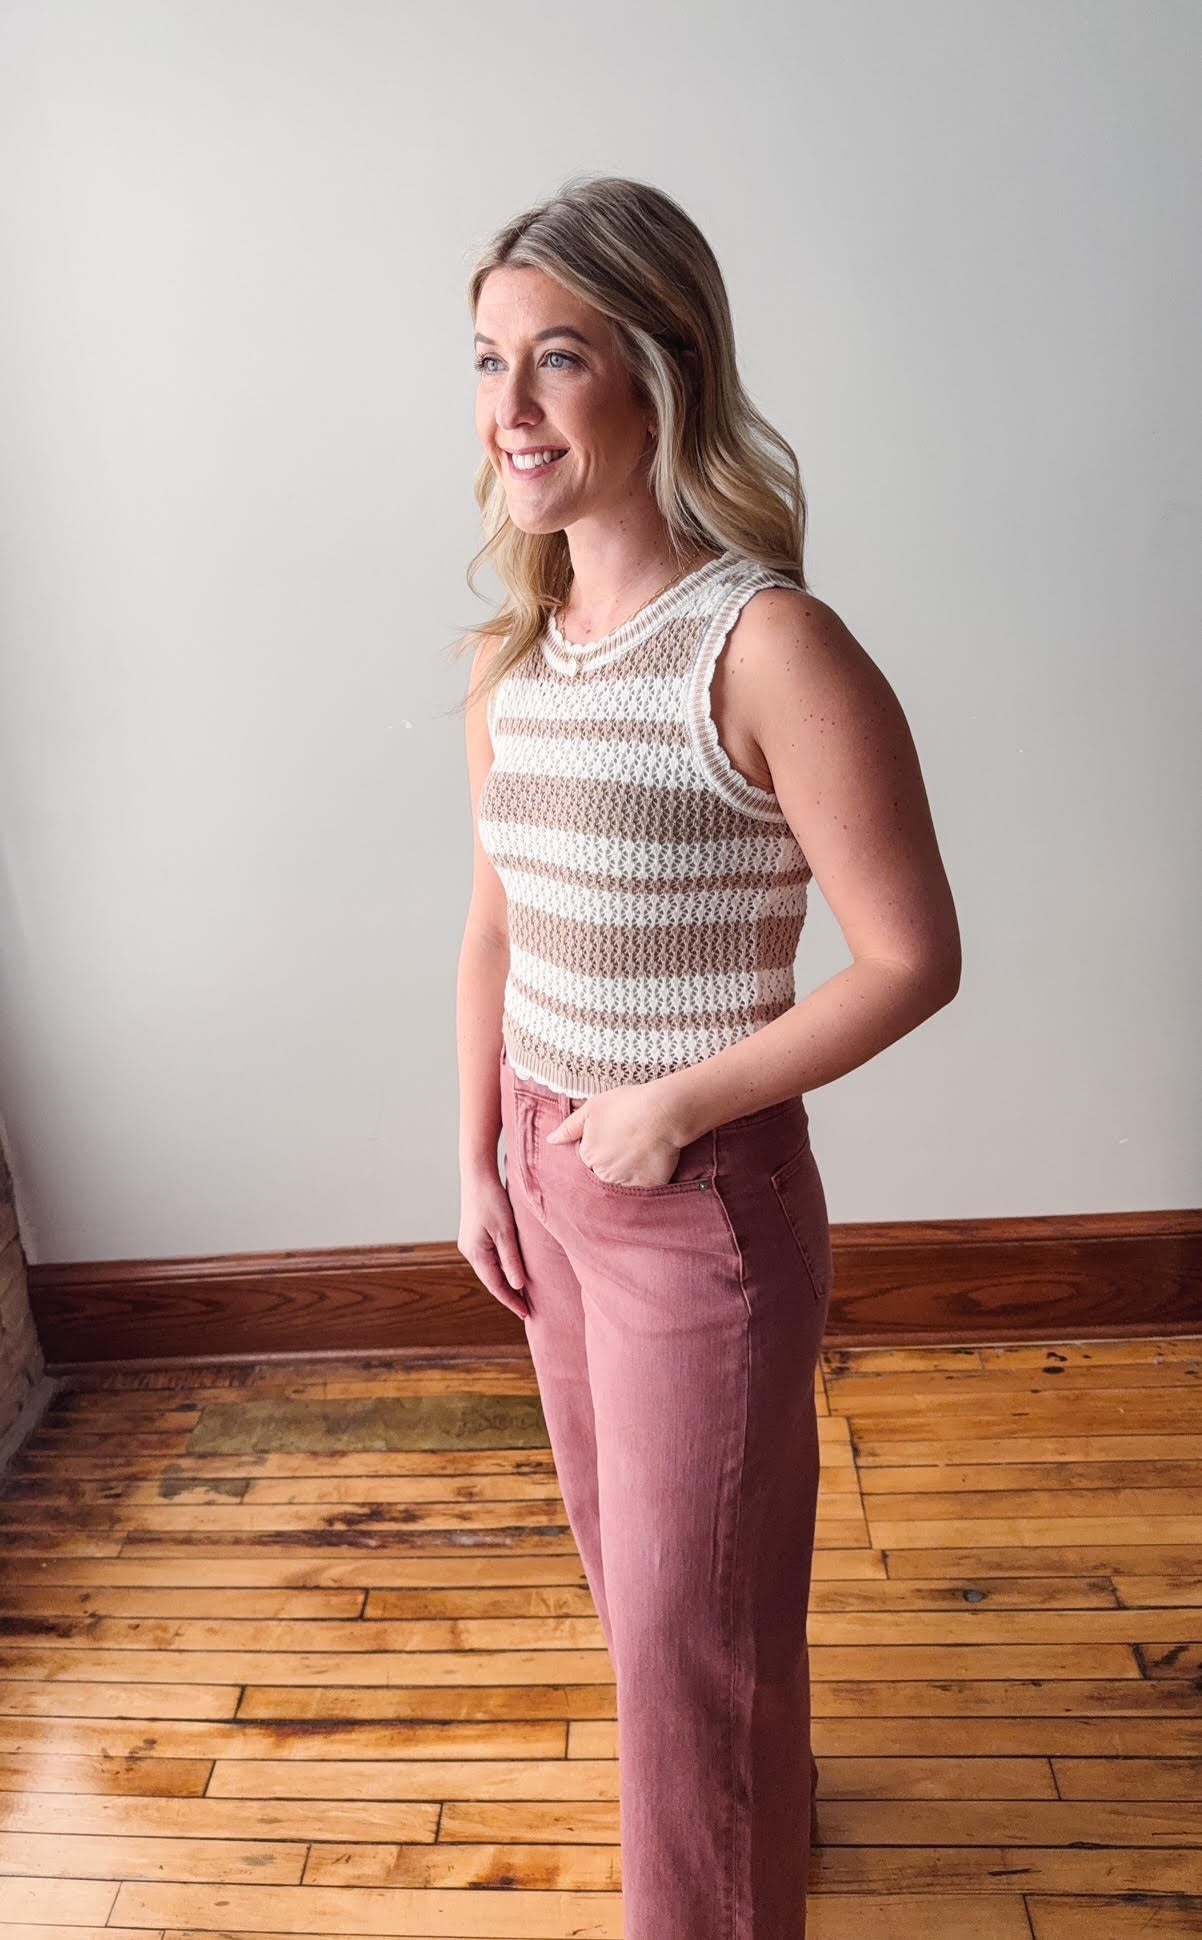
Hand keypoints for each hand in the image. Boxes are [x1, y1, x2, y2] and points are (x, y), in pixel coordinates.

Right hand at [457, 1166, 528, 1317]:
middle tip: (528, 1309)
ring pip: (490, 1270)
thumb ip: (512, 1259)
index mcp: (476, 1253)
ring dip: (505, 1281)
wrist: (477, 1175)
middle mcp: (470, 1251)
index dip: (511, 1301)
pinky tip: (512, 1270)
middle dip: (509, 1295)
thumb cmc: (492, 1199)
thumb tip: (518, 1285)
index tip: (526, 1314)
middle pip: (491, 1280)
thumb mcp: (506, 1231)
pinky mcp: (475, 1235)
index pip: (495, 1285)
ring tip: (523, 1294)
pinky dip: (501, 1268)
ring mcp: (471, 1243)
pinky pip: (490, 1259)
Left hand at [546, 1083, 684, 1187]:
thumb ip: (569, 1127)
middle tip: (629, 1137)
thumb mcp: (592, 1108)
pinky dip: (650, 1171)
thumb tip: (551, 1140)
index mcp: (589, 1155)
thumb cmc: (626, 1105)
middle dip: (614, 1157)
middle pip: (605, 1170)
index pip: (589, 1156)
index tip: (615, 1130)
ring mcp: (628, 1181)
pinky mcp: (650, 1184)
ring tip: (642, 1144)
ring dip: (630, 1166)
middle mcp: (605, 1173)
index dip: (602, 1142)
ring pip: (624, 1177)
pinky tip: (654, 1154)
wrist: (662, 1112)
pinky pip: (647, 1182)